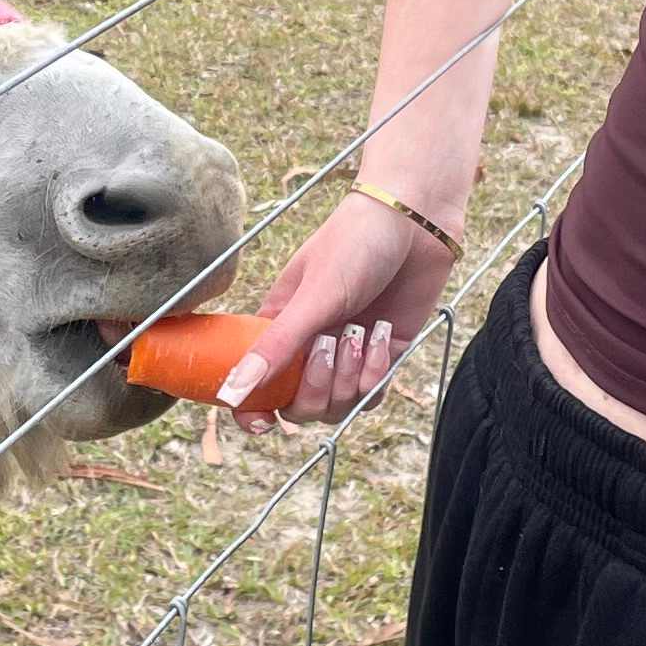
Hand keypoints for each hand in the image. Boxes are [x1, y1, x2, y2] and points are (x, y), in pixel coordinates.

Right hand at [216, 190, 455, 430]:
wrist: (415, 222)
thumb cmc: (354, 244)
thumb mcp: (312, 297)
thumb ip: (274, 349)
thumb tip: (230, 394)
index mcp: (278, 326)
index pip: (252, 384)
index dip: (250, 410)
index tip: (261, 423)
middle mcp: (308, 345)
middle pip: (298, 406)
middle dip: (314, 386)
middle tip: (331, 343)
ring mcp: (345, 353)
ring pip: (336, 406)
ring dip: (350, 376)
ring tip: (361, 332)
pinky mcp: (382, 355)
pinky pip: (371, 394)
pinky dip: (378, 372)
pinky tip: (386, 334)